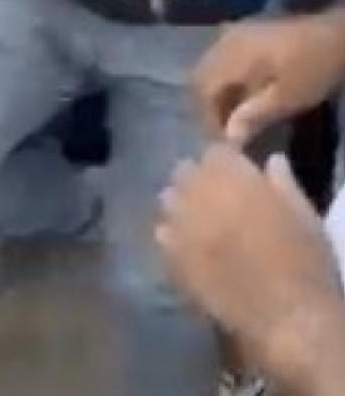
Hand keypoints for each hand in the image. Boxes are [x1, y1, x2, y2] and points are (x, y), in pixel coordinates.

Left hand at [158, 147, 343, 391]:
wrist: (288, 314)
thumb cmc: (303, 259)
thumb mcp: (303, 213)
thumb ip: (281, 181)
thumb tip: (271, 161)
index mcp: (228, 172)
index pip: (214, 151)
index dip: (225, 163)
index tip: (235, 175)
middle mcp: (195, 190)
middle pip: (184, 171)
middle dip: (199, 180)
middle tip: (218, 199)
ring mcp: (179, 223)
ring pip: (168, 200)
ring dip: (182, 205)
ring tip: (200, 222)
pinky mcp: (171, 255)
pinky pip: (163, 235)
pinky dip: (173, 236)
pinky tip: (191, 249)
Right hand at [193, 11, 344, 145]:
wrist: (336, 34)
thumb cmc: (312, 68)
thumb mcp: (288, 98)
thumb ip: (254, 115)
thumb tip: (228, 137)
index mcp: (231, 57)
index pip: (203, 90)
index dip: (208, 116)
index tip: (224, 137)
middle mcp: (224, 42)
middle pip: (201, 75)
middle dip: (209, 103)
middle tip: (226, 126)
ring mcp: (233, 33)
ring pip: (209, 65)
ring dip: (216, 89)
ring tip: (234, 111)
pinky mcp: (245, 31)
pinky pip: (221, 55)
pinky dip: (225, 75)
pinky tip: (241, 88)